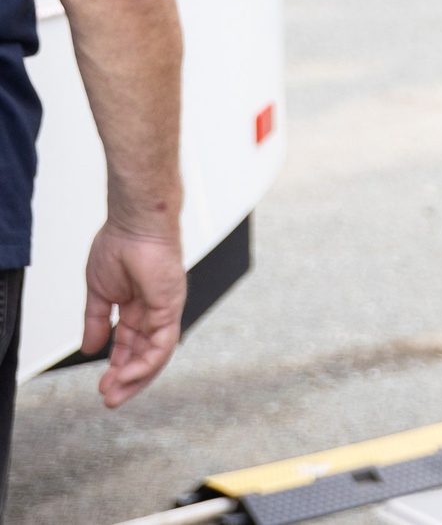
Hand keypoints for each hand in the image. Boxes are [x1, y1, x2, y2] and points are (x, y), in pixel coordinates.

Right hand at [84, 221, 185, 406]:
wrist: (134, 223)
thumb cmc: (120, 245)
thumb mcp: (99, 293)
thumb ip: (97, 322)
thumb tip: (90, 349)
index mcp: (138, 307)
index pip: (131, 345)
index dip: (118, 366)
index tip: (103, 385)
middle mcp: (155, 311)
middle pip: (146, 355)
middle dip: (128, 379)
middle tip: (110, 399)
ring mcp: (166, 310)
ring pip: (156, 355)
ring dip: (136, 377)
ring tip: (115, 394)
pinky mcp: (171, 307)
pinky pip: (163, 343)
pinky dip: (147, 363)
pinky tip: (128, 375)